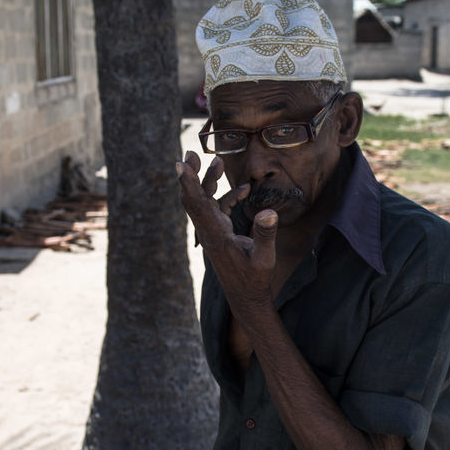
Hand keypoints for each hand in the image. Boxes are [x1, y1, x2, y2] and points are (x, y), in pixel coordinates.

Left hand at [176, 151, 276, 310]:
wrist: (246, 297)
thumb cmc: (254, 279)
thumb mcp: (265, 259)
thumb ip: (265, 235)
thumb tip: (269, 212)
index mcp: (216, 236)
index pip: (198, 205)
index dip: (188, 183)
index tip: (180, 164)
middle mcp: (209, 232)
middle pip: (194, 198)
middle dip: (191, 175)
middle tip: (190, 153)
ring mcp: (213, 232)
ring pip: (205, 201)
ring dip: (209, 181)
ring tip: (219, 161)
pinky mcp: (219, 234)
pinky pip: (218, 209)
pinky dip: (228, 197)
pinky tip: (244, 190)